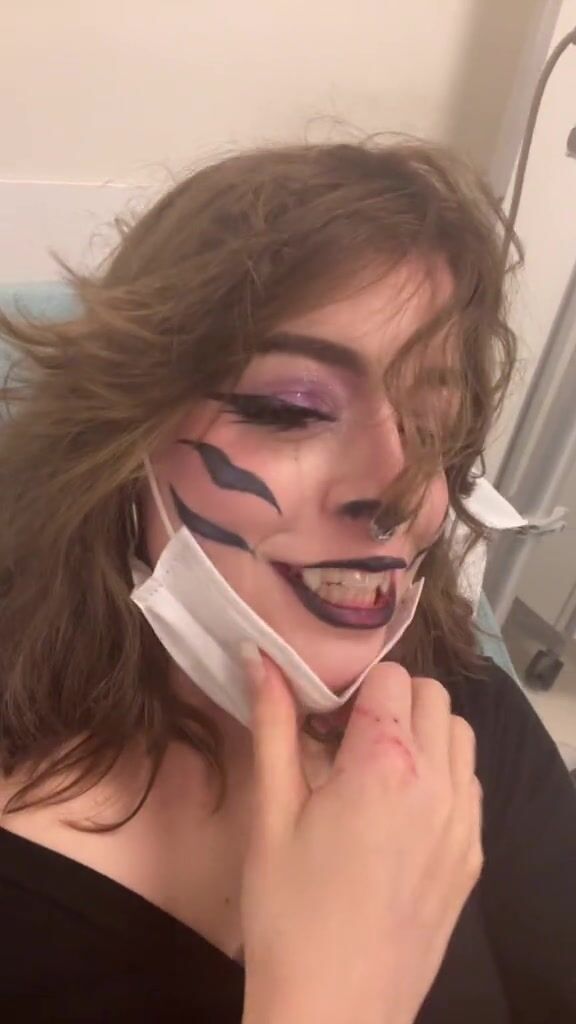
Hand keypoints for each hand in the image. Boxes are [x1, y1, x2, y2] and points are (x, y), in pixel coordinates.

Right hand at [240, 649, 482, 1023]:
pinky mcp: (471, 856)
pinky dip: (443, 774)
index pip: (391, 678)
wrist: (334, 1008)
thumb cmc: (289, 912)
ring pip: (459, 736)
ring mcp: (462, 822)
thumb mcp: (271, 814)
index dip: (355, 687)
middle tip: (347, 739)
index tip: (326, 716)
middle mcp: (435, 783)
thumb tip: (259, 656)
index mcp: (383, 764)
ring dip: (423, 733)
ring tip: (377, 770)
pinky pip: (470, 785)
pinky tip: (403, 809)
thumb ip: (273, 725)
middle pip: (432, 697)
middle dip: (391, 701)